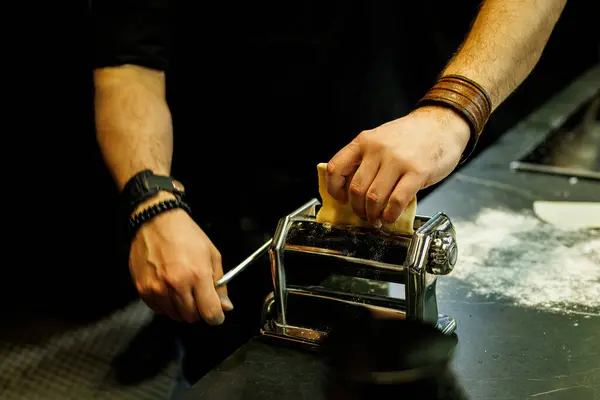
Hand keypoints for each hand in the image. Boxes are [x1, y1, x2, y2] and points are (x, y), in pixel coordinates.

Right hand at [129, 194, 232, 323]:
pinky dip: (166, 305)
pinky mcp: (143, 290)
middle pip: (192, 317)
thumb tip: (225, 307)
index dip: (216, 317)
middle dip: (199, 310)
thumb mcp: (212, 255)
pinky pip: (159, 310)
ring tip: (182, 288)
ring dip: (182, 308)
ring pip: (175, 316)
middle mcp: (176, 285)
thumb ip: (220, 284)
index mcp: (197, 275)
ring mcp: (157, 289)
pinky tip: (168, 288)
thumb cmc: (187, 235)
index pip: (210, 313)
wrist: (156, 221)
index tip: (217, 314)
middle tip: (198, 295)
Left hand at [326, 106, 469, 225]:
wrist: (443, 123)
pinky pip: (396, 201)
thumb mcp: (381, 138)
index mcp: (364, 141)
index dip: (334, 189)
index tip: (341, 199)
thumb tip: (353, 189)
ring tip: (377, 219)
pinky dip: (390, 215)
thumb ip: (366, 159)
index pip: (336, 168)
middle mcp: (377, 149)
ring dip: (373, 215)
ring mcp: (397, 160)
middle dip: (358, 208)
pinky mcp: (416, 172)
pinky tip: (390, 217)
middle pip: (356, 189)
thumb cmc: (413, 135)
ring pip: (374, 198)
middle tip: (364, 214)